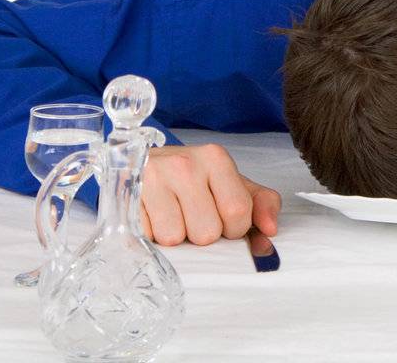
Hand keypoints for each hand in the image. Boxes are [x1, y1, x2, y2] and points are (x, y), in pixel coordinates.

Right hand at [140, 143, 280, 246]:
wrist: (144, 164)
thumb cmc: (193, 180)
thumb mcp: (231, 184)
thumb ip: (261, 203)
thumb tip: (271, 230)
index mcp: (215, 158)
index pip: (237, 212)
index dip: (234, 229)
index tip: (225, 222)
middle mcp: (184, 164)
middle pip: (206, 232)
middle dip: (203, 235)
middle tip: (194, 218)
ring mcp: (152, 180)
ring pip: (174, 239)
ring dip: (176, 238)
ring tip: (172, 217)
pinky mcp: (125, 198)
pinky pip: (146, 239)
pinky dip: (151, 237)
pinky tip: (153, 219)